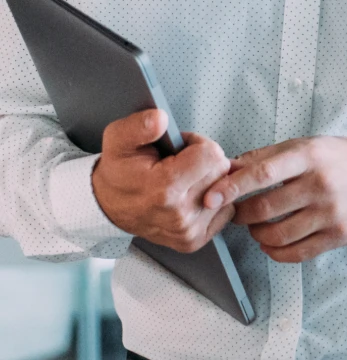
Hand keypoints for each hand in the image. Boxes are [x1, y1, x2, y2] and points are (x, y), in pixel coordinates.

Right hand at [92, 109, 234, 252]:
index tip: (180, 150)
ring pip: (225, 191)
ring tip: (183, 181)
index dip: (198, 145)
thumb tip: (161, 118)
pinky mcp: (193, 241)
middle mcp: (179, 214)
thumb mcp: (119, 139)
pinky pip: (225, 210)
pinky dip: (213, 200)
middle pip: (221, 172)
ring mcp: (187, 231)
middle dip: (205, 162)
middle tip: (181, 165)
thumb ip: (139, 125)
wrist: (107, 206)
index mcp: (165, 188)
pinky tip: (190, 197)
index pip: (212, 155)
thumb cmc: (119, 170)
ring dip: (209, 182)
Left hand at [203, 137, 346, 262]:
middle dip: (240, 214)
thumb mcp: (309, 146)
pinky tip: (272, 243)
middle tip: (235, 213)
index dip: (231, 187)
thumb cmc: (344, 158)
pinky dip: (276, 252)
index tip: (210, 196)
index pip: (262, 173)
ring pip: (277, 235)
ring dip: (257, 235)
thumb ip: (268, 157)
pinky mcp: (338, 235)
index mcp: (310, 157)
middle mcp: (320, 184)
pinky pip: (296, 253)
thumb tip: (228, 168)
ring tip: (257, 228)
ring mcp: (330, 212)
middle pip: (264, 209)